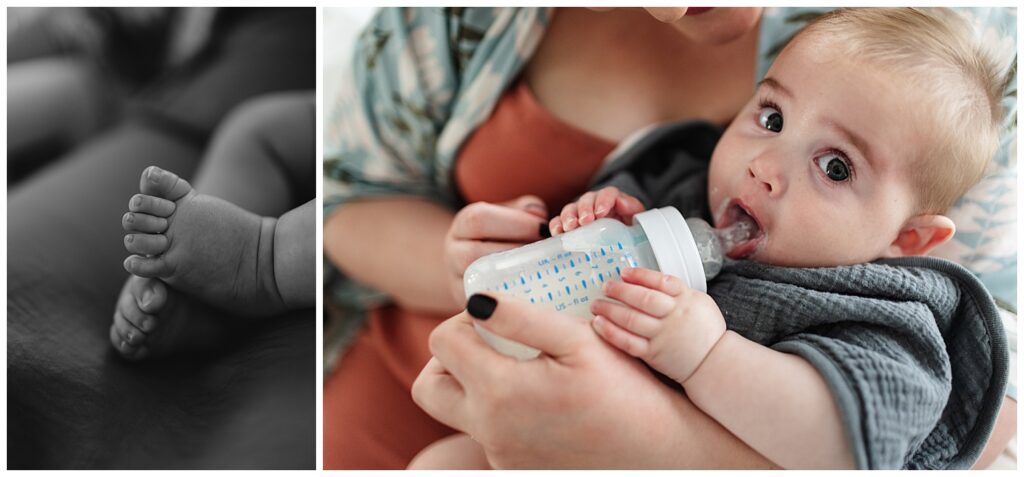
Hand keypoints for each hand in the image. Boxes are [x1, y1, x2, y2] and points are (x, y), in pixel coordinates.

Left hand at [411, 293, 774, 468]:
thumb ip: (521, 317)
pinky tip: (541, 400)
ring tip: (515, 368)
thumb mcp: (580, 341)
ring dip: (473, 385)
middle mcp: (489, 431)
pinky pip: (488, 435)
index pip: (442, 342)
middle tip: (487, 344)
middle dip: (449, 358)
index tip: (497, 317)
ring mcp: (500, 455)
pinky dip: (501, 412)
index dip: (465, 320)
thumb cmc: (628, 394)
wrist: (660, 456)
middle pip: (430, 387)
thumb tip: (476, 301)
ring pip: (457, 413)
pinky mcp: (515, 469)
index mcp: (499, 392)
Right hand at [443, 196, 548, 304]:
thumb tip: (538, 215)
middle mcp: (453, 253)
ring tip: (540, 269)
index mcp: (463, 224)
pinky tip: (534, 287)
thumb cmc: (503, 235)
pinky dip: (514, 296)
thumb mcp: (511, 214)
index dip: (514, 223)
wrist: (476, 265)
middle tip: (546, 254)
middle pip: (475, 253)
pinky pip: (489, 305)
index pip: (478, 219)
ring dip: (515, 275)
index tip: (543, 228)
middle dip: (516, 253)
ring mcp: (459, 281)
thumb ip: (526, 210)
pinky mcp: (470, 306)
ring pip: (480, 280)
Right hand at [549, 186, 644, 234]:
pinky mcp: (569, 224)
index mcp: (611, 199)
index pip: (608, 194)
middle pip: (586, 200)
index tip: (601, 213)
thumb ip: (632, 208)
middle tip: (585, 221)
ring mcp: (579, 213)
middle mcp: (593, 203)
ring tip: (570, 227)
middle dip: (585, 209)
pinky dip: (556, 226)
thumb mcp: (635, 218)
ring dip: (569, 217)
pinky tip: (557, 233)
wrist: (619, 238)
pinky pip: (559, 221)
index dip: (603, 201)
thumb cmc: (627, 227)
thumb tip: (621, 202)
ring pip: (571, 209)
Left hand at [590, 267, 726, 384]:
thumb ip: (676, 291)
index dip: (640, 275)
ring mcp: (663, 336)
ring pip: (632, 319)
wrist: (713, 363)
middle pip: (643, 299)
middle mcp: (674, 316)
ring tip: (596, 304)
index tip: (624, 272)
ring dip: (610, 310)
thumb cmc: (705, 330)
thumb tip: (646, 280)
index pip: (661, 281)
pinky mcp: (654, 354)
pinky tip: (598, 324)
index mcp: (687, 299)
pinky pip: (628, 342)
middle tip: (605, 286)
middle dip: (620, 291)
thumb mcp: (699, 302)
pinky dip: (611, 332)